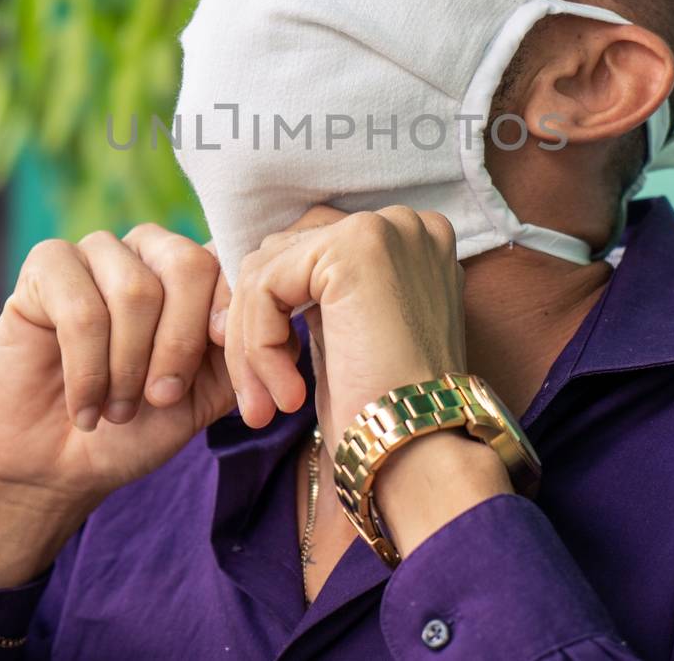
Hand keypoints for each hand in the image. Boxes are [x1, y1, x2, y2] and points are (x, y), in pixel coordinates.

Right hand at [0, 224, 235, 586]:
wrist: (59, 466)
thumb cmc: (137, 427)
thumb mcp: (206, 396)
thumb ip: (245, 356)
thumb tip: (290, 328)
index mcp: (196, 271)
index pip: (230, 266)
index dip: (230, 318)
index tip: (223, 365)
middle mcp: (149, 249)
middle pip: (187, 266)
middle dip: (179, 345)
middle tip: (160, 399)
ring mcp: (96, 252)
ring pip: (135, 291)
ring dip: (128, 367)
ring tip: (117, 410)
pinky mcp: (45, 267)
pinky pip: (80, 309)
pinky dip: (87, 371)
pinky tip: (84, 407)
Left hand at [223, 206, 510, 555]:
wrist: (422, 451)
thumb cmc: (385, 412)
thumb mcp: (348, 335)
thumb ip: (317, 295)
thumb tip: (253, 280)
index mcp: (406, 241)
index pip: (306, 252)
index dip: (271, 311)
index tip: (259, 373)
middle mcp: (402, 222)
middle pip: (282, 254)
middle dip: (254, 328)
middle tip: (254, 398)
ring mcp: (382, 228)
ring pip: (267, 271)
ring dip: (251, 347)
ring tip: (267, 407)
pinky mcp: (355, 247)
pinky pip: (267, 285)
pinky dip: (259, 346)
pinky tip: (286, 394)